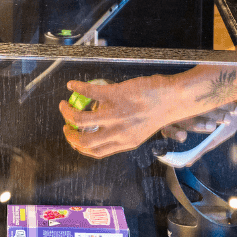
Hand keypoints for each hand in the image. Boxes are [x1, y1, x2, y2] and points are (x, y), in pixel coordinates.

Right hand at [59, 66, 236, 159]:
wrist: (173, 97)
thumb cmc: (159, 111)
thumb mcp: (140, 129)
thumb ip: (123, 132)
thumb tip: (104, 127)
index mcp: (125, 143)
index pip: (97, 152)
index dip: (81, 147)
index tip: (74, 140)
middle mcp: (118, 132)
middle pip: (85, 141)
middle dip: (70, 135)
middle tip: (65, 126)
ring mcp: (116, 114)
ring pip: (82, 119)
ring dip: (67, 113)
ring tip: (63, 105)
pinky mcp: (115, 94)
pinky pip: (90, 92)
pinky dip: (78, 87)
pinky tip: (72, 84)